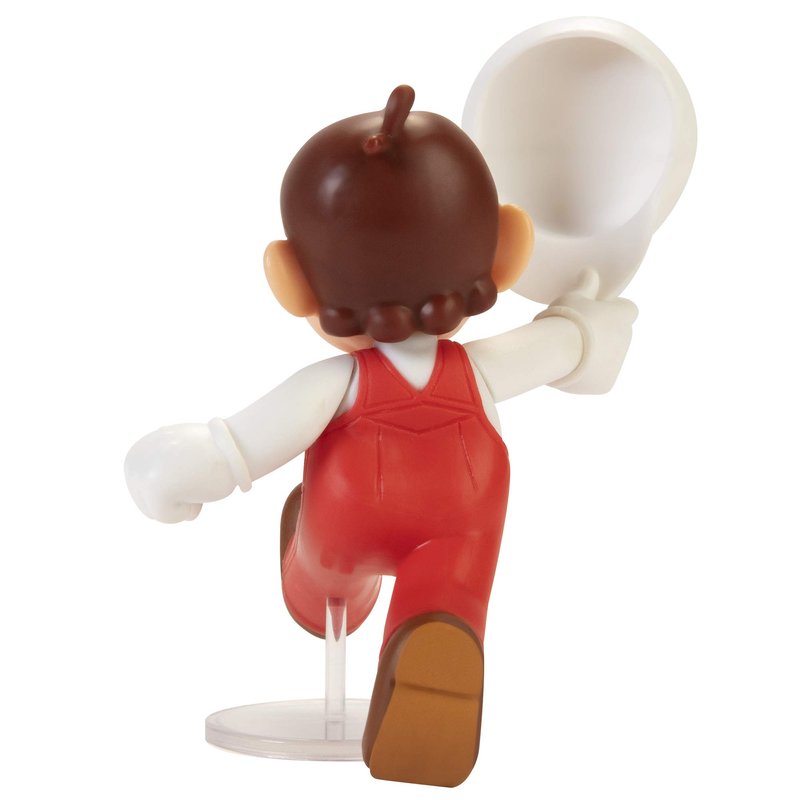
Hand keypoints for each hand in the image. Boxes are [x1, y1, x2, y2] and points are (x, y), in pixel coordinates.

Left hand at [124, 423, 237, 522]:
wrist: (236, 445)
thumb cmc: (214, 453)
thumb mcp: (177, 452)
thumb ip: (161, 464)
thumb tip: (156, 473)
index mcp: (135, 455)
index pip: (145, 497)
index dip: (175, 491)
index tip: (191, 468)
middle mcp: (134, 462)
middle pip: (147, 507)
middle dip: (177, 499)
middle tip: (197, 475)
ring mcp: (141, 473)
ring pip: (156, 514)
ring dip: (183, 504)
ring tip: (198, 479)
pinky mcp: (154, 488)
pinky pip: (167, 517)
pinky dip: (188, 510)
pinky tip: (199, 488)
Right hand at [535, 269, 637, 393]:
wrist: (556, 351)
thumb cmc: (565, 318)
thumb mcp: (573, 296)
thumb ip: (586, 285)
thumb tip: (590, 271)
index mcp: (623, 316)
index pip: (628, 309)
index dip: (612, 310)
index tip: (595, 311)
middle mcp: (626, 340)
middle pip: (617, 335)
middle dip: (603, 334)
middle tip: (577, 333)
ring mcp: (617, 364)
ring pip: (607, 357)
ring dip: (595, 355)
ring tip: (568, 352)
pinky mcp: (605, 384)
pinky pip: (597, 377)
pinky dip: (587, 375)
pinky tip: (568, 368)